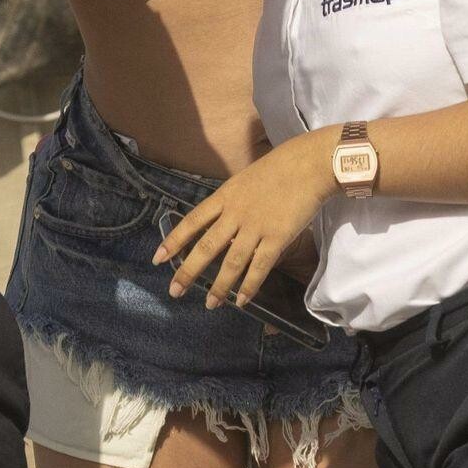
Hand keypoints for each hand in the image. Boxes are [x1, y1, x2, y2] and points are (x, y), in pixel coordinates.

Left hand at [152, 135, 330, 309]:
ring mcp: (256, 227)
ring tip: (210, 303)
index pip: (192, 221)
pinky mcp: (277, 237)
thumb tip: (220, 222)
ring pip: (231, 262)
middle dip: (188, 271)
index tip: (157, 259)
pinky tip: (241, 300)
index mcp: (225, 196)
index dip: (173, 241)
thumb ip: (230, 202)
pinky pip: (259, 267)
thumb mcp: (244, 180)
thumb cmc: (279, 168)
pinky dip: (249, 286)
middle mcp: (235, 214)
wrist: (309, 164)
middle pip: (206, 246)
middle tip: (174, 291)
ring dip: (219, 286)